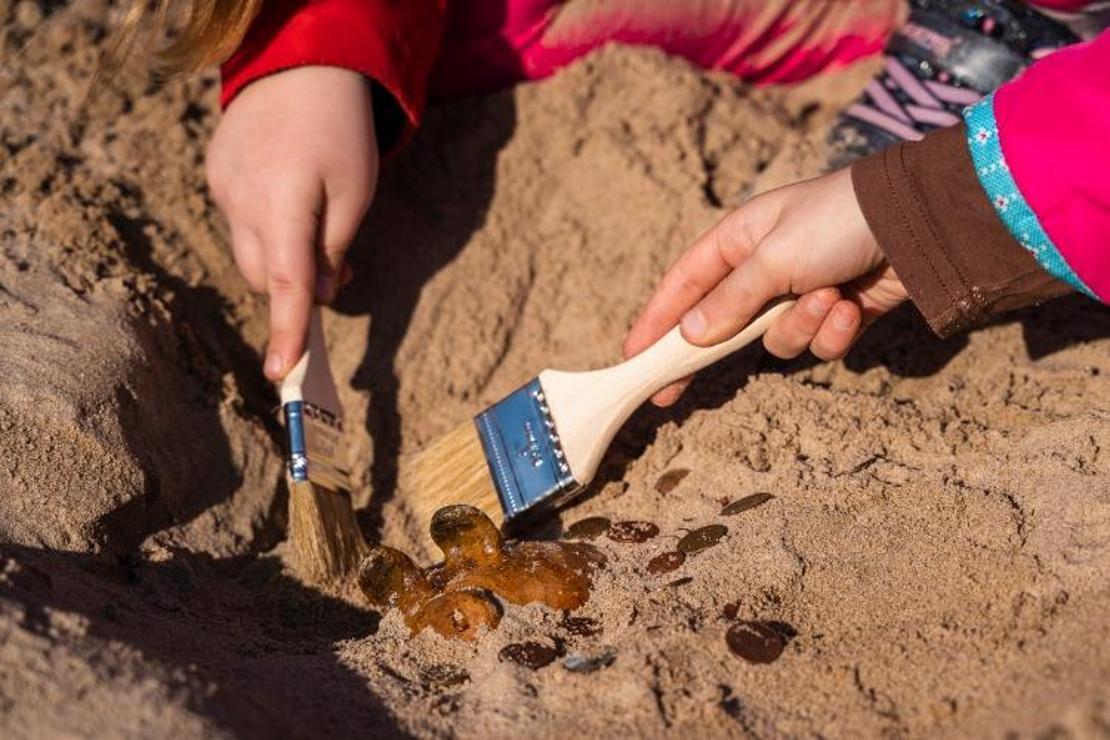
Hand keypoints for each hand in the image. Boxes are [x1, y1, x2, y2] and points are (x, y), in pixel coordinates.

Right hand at [207, 66, 378, 379]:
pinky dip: (266, 228)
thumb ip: (333, 248)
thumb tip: (318, 297)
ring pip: (249, 251)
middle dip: (295, 287)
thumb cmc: (340, 132)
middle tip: (341, 267)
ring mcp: (221, 187)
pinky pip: (240, 221)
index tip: (280, 370)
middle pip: (261, 276)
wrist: (299, 67)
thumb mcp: (356, 192)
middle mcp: (241, 200)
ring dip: (281, 257)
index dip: (286, 329)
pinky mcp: (215, 176)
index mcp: (284, 204)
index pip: (284, 283)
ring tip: (317, 223)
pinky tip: (289, 193)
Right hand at [623, 167, 907, 405]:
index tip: (633, 356)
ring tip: (828, 298)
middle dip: (711, 352)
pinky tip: (852, 306)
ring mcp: (800, 294)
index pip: (683, 286)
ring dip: (800, 327)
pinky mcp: (836, 314)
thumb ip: (730, 300)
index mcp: (738, 241)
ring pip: (774, 340)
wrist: (920, 221)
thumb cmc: (836, 222)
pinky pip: (818, 343)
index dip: (656, 320)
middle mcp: (764, 269)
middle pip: (720, 325)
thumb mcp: (774, 257)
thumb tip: (688, 336)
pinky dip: (834, 330)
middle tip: (673, 394)